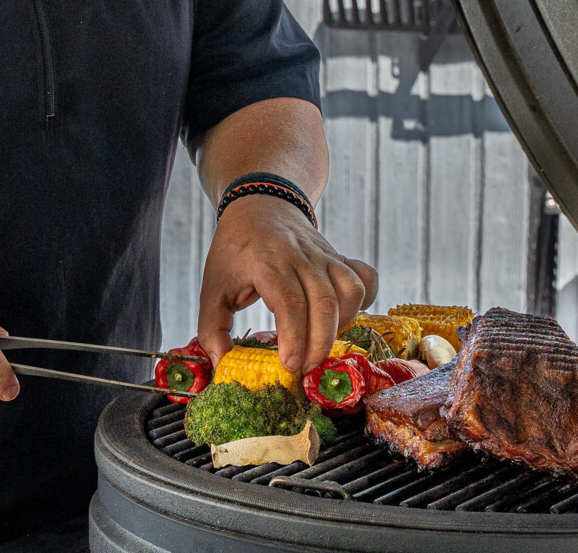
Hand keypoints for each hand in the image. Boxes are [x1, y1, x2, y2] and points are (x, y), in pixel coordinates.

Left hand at [197, 196, 377, 371]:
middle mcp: (301, 257)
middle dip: (319, 344)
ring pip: (350, 290)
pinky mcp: (339, 258)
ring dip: (342, 325)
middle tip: (307, 370)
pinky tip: (344, 318)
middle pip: (324, 303)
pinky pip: (366, 278)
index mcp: (267, 262)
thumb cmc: (235, 249)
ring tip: (321, 343)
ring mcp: (324, 255)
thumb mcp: (212, 285)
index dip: (294, 337)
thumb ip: (211, 328)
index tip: (290, 365)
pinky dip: (364, 302)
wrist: (259, 207)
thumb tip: (220, 364)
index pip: (289, 302)